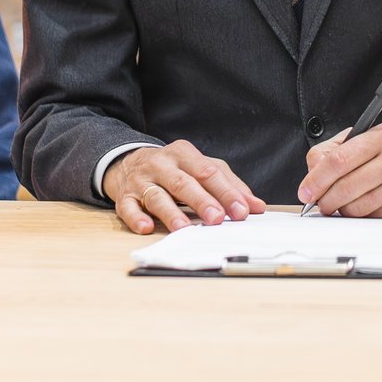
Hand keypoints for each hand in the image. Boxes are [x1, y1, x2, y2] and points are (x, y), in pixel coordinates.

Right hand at [103, 140, 267, 234]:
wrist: (129, 163)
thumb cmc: (175, 168)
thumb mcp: (202, 168)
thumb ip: (230, 185)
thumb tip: (256, 206)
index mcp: (184, 153)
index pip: (208, 171)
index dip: (226, 192)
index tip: (241, 211)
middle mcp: (161, 164)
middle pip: (183, 182)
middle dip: (201, 201)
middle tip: (217, 218)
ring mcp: (141, 180)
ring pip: (156, 196)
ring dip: (170, 212)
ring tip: (183, 228)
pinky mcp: (124, 196)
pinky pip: (128, 208)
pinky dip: (136, 218)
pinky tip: (146, 227)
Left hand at [297, 123, 381, 217]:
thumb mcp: (365, 140)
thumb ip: (333, 151)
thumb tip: (312, 176)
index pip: (340, 159)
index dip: (317, 179)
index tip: (306, 191)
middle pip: (348, 186)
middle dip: (326, 199)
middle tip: (320, 203)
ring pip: (359, 207)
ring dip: (344, 209)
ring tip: (345, 203)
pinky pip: (375, 217)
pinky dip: (364, 216)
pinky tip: (368, 205)